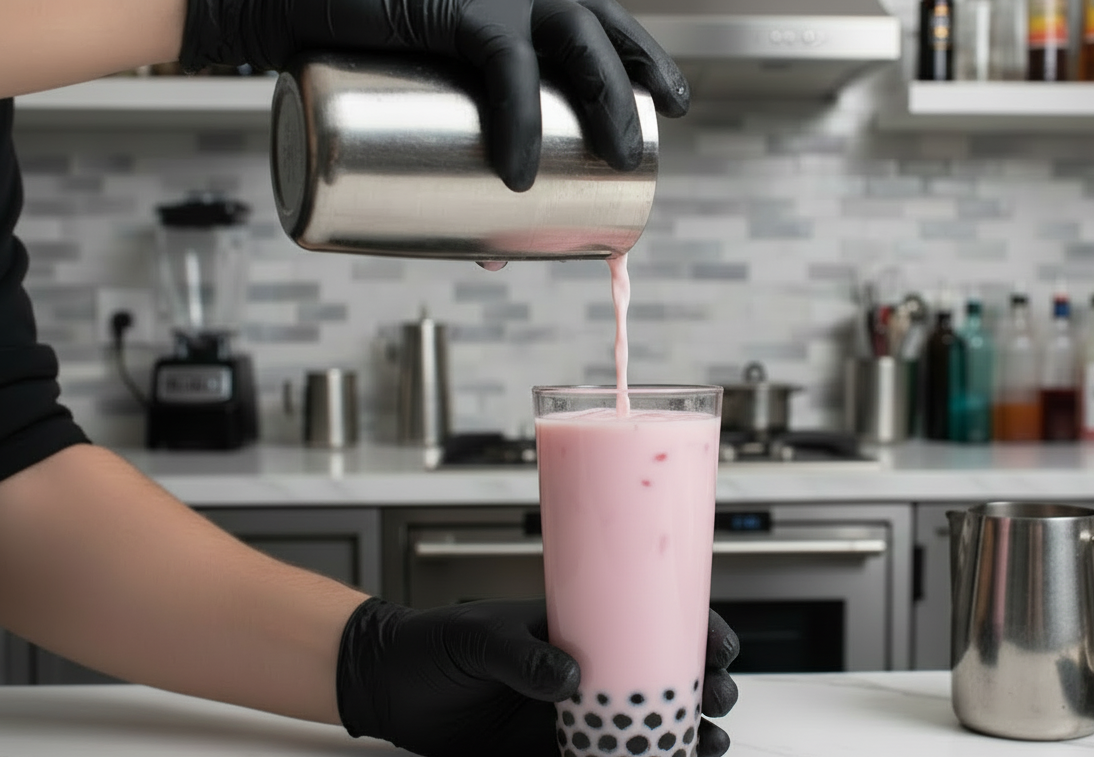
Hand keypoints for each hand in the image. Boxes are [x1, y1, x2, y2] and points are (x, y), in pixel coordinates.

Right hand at [180, 0, 689, 191]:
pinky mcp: (451, 3)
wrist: (279, 4)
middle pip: (600, 27)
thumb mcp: (423, 96)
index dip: (641, 56)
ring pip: (573, 40)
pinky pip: (506, 64)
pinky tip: (522, 171)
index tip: (669, 105)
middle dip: (635, 84)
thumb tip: (492, 251)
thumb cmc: (354, 55)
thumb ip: (461, 159)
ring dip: (605, 100)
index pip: (599, 17)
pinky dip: (519, 121)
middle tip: (642, 147)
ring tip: (616, 161)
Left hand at [336, 598, 738, 756]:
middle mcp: (586, 662)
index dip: (691, 627)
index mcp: (576, 622)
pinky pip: (613, 755)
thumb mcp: (476, 639)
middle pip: (663, 668)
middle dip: (706, 681)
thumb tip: (568, 678)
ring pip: (650, 715)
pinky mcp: (557, 746)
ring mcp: (576, 706)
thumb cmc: (432, 645)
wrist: (391, 688)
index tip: (718, 644)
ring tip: (712, 740)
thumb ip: (520, 656)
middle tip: (720, 696)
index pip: (646, 616)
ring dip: (690, 725)